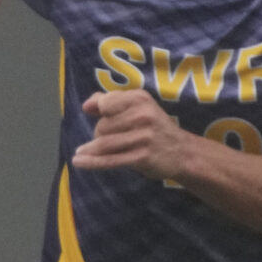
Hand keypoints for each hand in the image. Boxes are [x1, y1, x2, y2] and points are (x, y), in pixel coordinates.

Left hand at [73, 90, 192, 177]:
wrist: (182, 152)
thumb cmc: (154, 127)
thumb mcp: (139, 106)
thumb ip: (112, 101)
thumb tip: (86, 106)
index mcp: (140, 99)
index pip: (106, 103)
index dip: (100, 110)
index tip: (98, 114)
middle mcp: (143, 116)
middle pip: (102, 126)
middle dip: (99, 133)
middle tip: (111, 138)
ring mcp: (143, 137)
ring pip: (103, 143)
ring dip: (90, 149)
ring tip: (82, 152)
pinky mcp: (142, 157)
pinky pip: (110, 160)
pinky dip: (91, 162)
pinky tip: (78, 162)